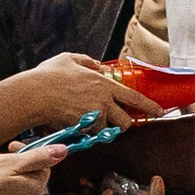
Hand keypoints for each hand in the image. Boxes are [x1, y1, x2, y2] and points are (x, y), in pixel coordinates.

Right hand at [24, 50, 158, 130]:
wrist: (34, 94)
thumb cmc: (49, 75)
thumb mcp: (69, 59)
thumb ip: (86, 61)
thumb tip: (95, 65)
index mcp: (103, 84)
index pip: (134, 97)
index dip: (149, 106)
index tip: (160, 111)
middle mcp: (102, 102)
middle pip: (125, 122)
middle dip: (123, 125)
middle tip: (116, 122)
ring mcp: (92, 117)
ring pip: (106, 131)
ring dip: (101, 129)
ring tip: (89, 122)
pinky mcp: (81, 129)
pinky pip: (89, 135)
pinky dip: (86, 133)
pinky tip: (76, 125)